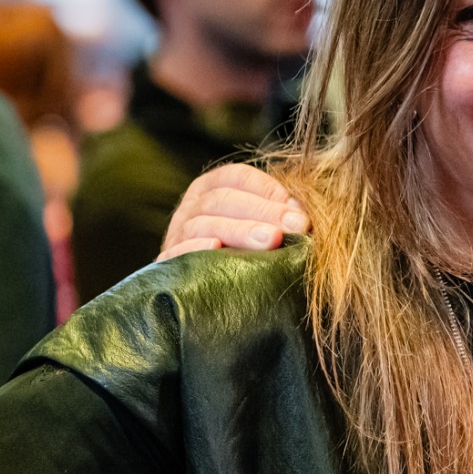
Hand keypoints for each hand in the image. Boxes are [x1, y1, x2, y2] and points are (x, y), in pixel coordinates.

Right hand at [156, 164, 308, 261]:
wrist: (211, 297)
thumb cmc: (246, 254)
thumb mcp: (259, 226)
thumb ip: (277, 216)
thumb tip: (304, 219)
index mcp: (213, 188)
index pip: (237, 177)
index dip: (267, 188)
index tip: (297, 207)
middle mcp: (192, 207)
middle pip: (223, 199)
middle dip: (263, 211)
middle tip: (297, 226)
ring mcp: (177, 234)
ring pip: (205, 223)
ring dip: (241, 230)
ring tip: (272, 239)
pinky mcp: (169, 264)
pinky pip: (178, 252)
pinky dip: (196, 248)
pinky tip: (216, 247)